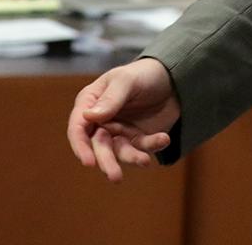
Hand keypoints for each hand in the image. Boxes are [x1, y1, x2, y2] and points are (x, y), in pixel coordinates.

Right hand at [67, 59, 180, 182]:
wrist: (173, 78)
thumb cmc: (143, 74)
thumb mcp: (126, 81)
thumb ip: (110, 100)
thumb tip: (88, 117)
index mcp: (90, 103)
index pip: (78, 128)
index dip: (80, 146)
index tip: (89, 162)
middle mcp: (101, 121)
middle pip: (98, 146)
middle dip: (106, 162)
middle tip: (115, 177)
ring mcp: (119, 132)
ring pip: (119, 153)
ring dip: (131, 158)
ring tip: (145, 161)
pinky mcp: (137, 139)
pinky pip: (142, 148)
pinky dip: (152, 146)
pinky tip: (164, 138)